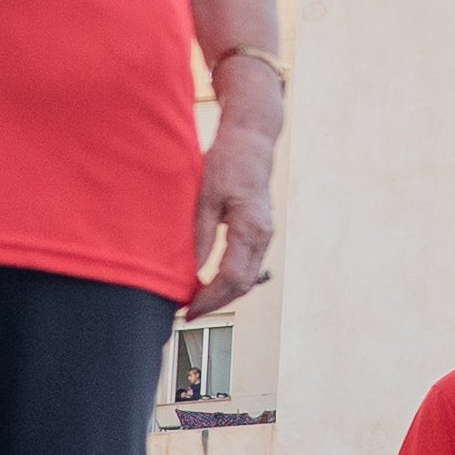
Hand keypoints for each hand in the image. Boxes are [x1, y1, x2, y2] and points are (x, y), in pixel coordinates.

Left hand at [191, 112, 278, 307]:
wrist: (252, 141)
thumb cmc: (227, 163)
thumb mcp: (205, 198)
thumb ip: (201, 236)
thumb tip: (194, 272)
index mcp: (250, 228)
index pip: (232, 278)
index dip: (210, 300)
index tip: (189, 311)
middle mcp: (263, 236)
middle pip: (244, 285)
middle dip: (217, 303)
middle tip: (189, 312)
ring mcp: (266, 235)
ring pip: (248, 278)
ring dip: (224, 293)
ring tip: (196, 301)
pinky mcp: (261, 232)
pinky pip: (248, 265)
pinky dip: (230, 279)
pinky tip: (209, 282)